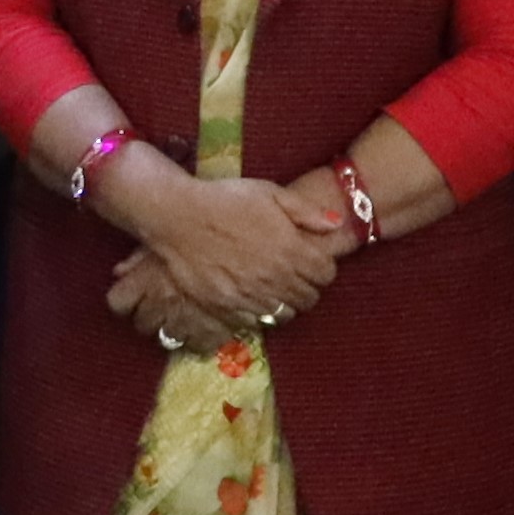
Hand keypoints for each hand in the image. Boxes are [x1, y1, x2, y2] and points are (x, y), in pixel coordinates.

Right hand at [111, 157, 336, 338]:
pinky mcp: (228, 309)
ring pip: (285, 314)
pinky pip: (257, 322)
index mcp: (291, 249)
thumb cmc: (224, 199)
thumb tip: (336, 224)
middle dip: (307, 286)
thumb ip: (306, 211)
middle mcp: (277, 278)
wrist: (177, 217)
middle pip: (309, 298)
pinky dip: (259, 312)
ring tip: (273, 287)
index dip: (322, 266)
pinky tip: (251, 296)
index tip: (311, 259)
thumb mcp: (269, 192)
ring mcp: (252, 297)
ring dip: (284, 302)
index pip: (326, 274)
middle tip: (293, 274)